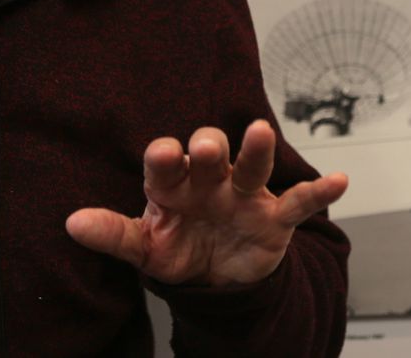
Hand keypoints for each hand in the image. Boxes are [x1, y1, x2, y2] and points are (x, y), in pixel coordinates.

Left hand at [65, 119, 348, 286]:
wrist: (219, 278)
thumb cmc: (179, 248)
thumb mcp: (145, 247)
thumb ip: (114, 234)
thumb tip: (71, 224)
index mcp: (174, 186)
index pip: (166, 166)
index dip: (164, 159)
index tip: (161, 152)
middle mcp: (210, 181)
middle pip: (210, 154)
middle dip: (208, 147)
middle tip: (205, 147)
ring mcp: (244, 196)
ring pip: (252, 167)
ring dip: (256, 150)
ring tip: (260, 132)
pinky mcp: (274, 216)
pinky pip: (298, 202)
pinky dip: (319, 191)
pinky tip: (339, 180)